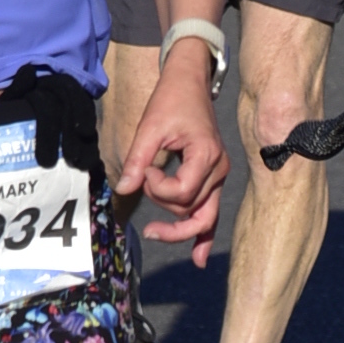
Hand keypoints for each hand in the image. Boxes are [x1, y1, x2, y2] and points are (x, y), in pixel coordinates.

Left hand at [115, 64, 231, 261]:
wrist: (189, 84)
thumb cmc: (170, 101)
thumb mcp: (150, 127)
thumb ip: (138, 160)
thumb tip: (124, 189)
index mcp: (206, 155)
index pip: (183, 192)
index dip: (157, 188)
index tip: (144, 168)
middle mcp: (219, 169)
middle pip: (190, 209)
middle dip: (162, 205)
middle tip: (142, 185)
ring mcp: (219, 176)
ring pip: (199, 215)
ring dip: (175, 220)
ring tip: (152, 229)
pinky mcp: (213, 179)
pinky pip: (211, 213)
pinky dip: (204, 235)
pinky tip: (198, 258)